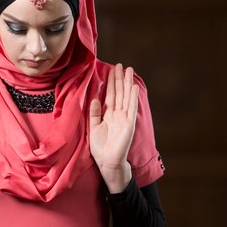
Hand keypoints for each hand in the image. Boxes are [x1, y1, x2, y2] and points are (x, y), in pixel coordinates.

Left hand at [89, 63, 138, 192]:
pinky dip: (132, 97)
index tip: (111, 70)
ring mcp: (125, 118)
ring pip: (126, 96)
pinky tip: (133, 87)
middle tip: (120, 65)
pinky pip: (131, 108)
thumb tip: (95, 99)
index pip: (110, 94)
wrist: (107, 161)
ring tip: (129, 70)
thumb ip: (94, 113)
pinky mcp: (129, 123)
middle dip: (119, 79)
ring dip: (127, 83)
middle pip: (119, 92)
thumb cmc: (100, 147)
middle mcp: (118, 114)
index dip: (111, 83)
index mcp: (108, 114)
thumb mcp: (93, 127)